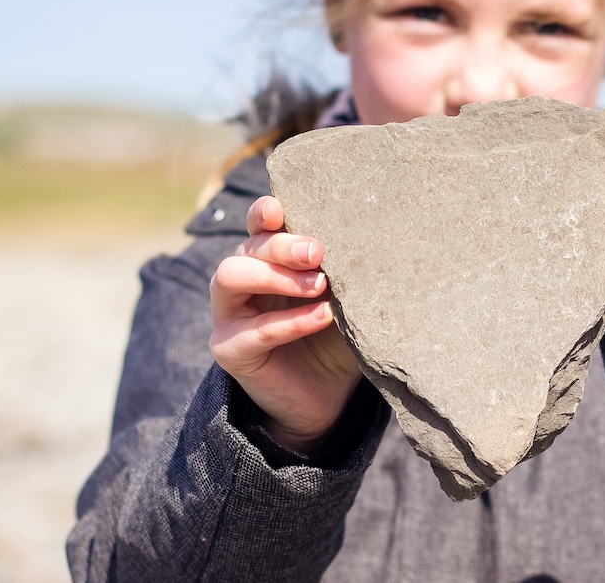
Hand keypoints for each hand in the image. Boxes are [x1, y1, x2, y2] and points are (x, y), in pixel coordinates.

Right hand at [209, 196, 362, 452]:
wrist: (327, 396)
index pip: (257, 224)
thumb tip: (376, 238)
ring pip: (230, 277)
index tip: (281, 209)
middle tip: (318, 252)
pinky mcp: (230, 349)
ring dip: (275, 276)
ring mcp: (228, 313)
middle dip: (282, 245)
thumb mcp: (344, 297)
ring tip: (319, 284)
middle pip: (247, 247)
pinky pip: (254, 331)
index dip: (264, 212)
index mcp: (266, 258)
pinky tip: (323, 316)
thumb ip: (345, 270)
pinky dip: (291, 321)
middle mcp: (240, 278)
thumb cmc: (336, 334)